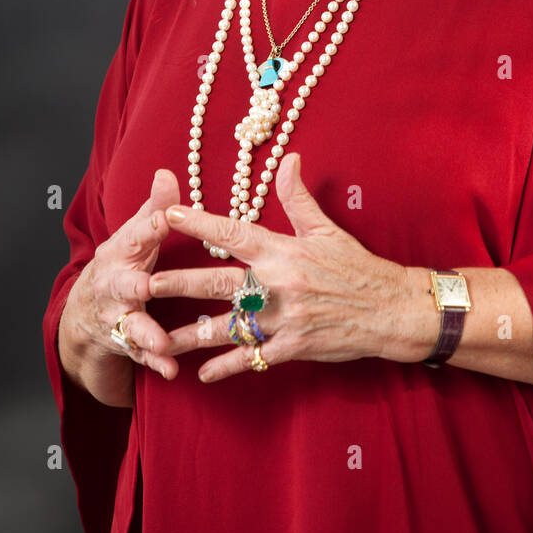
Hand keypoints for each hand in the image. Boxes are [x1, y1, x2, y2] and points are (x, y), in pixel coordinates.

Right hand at [60, 168, 184, 385]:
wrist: (87, 311)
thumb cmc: (124, 262)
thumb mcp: (135, 234)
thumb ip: (155, 207)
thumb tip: (167, 172)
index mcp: (122, 252)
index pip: (136, 235)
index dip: (151, 225)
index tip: (167, 217)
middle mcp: (116, 285)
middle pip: (125, 284)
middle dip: (136, 285)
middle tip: (149, 286)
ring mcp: (119, 315)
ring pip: (132, 325)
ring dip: (147, 334)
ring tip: (163, 344)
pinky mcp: (127, 342)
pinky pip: (142, 355)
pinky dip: (155, 362)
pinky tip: (171, 370)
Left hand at [149, 153, 426, 381]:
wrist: (389, 310)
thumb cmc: (357, 267)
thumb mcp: (327, 229)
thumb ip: (298, 197)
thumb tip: (287, 158)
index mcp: (282, 251)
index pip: (233, 233)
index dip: (199, 223)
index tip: (168, 216)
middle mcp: (277, 284)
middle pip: (217, 282)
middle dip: (177, 284)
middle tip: (143, 285)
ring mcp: (283, 318)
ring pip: (226, 327)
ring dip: (189, 335)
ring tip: (157, 340)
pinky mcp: (292, 347)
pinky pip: (251, 358)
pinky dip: (226, 367)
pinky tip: (202, 374)